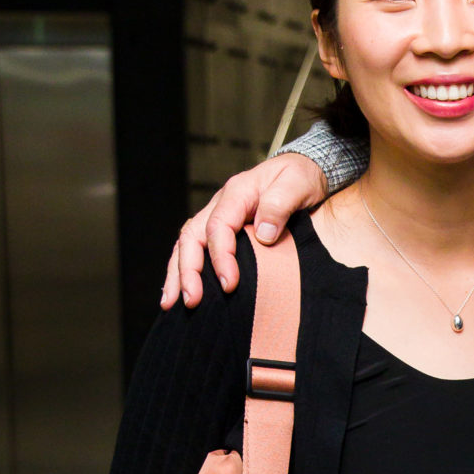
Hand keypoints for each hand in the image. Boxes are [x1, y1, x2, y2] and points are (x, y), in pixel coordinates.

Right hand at [162, 153, 329, 308]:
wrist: (303, 170)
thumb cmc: (300, 177)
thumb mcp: (298, 183)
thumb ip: (280, 204)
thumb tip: (263, 235)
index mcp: (238, 193)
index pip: (219, 226)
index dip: (221, 257)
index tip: (230, 285)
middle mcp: (221, 204)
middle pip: (193, 236)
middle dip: (189, 270)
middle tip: (192, 300)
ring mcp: (217, 216)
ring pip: (187, 244)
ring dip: (178, 274)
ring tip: (171, 303)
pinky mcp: (220, 230)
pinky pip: (196, 249)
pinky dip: (184, 270)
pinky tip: (178, 292)